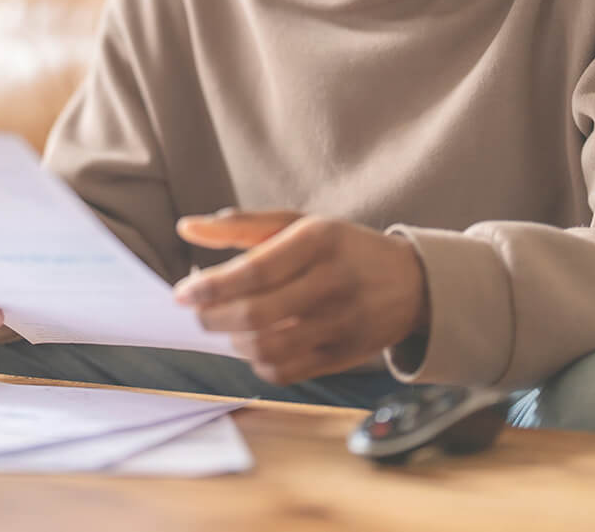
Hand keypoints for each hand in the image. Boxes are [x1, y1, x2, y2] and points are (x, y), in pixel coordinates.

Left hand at [172, 211, 429, 385]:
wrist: (411, 283)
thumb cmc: (341, 247)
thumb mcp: (298, 223)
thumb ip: (241, 226)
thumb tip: (186, 227)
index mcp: (319, 240)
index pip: (254, 270)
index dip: (211, 286)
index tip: (183, 293)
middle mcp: (332, 282)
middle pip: (255, 314)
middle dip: (213, 317)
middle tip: (198, 312)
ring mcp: (340, 324)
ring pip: (267, 347)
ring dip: (232, 341)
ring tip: (227, 326)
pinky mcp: (343, 356)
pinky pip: (285, 371)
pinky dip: (257, 362)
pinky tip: (254, 344)